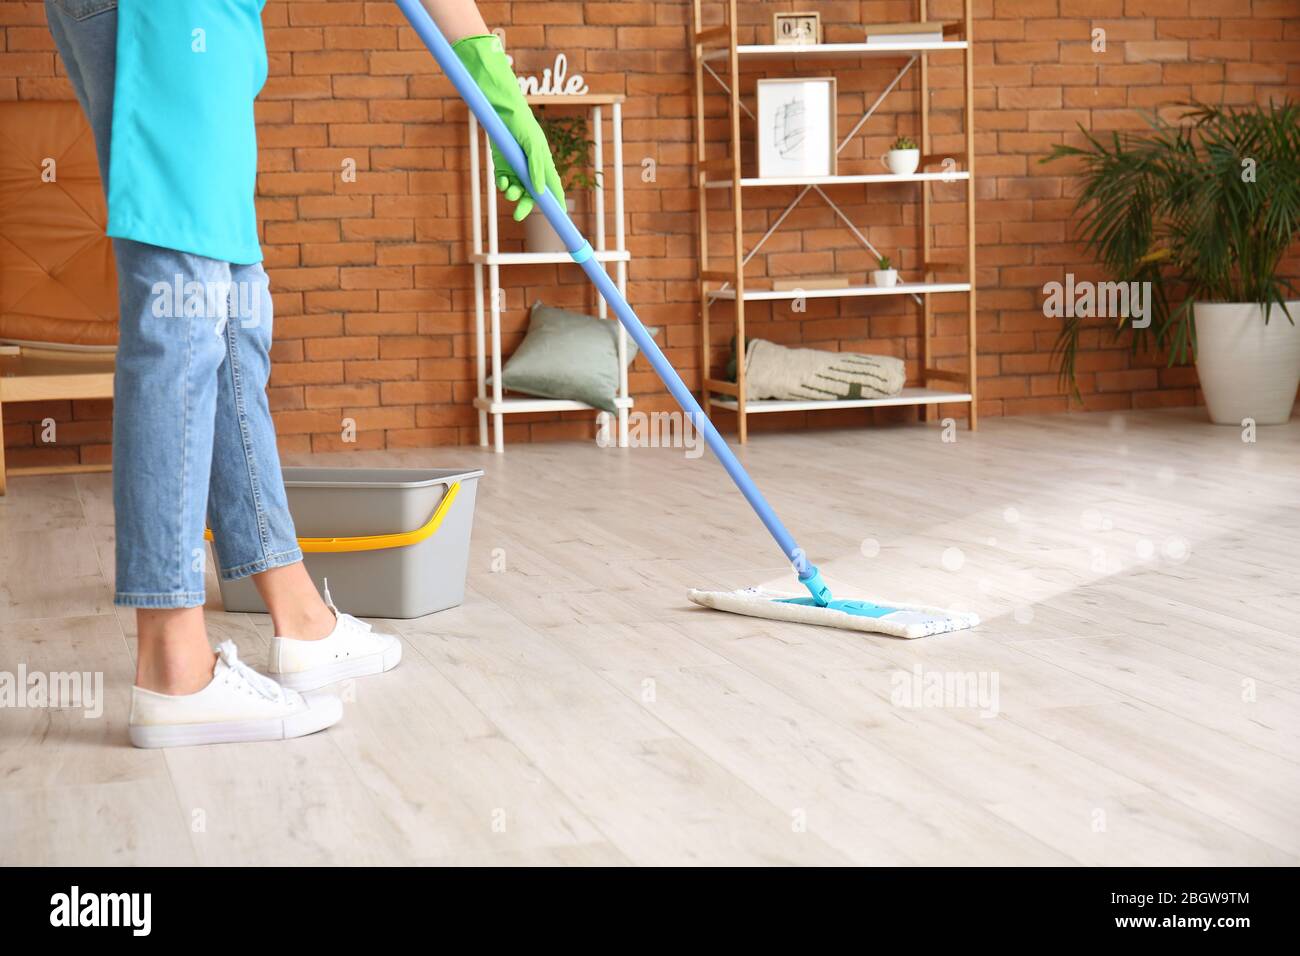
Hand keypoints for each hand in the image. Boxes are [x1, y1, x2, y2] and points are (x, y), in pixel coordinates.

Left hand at [453, 34, 564, 220]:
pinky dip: (501, 184)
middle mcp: (531, 167)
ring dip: (511, 194)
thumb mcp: (532, 144)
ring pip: (516, 190)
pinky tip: (500, 180)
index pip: (553, 187)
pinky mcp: (502, 163)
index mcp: (543, 162)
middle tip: (518, 216)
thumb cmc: (521, 123)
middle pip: (532, 194)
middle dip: (525, 205)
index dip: (556, 202)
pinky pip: (503, 181)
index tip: (559, 216)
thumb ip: (536, 167)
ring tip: (507, 191)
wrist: (500, 110)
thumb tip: (538, 191)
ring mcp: (516, 166)